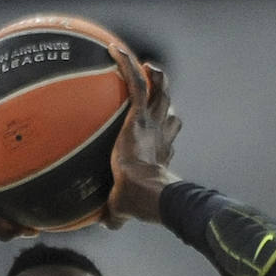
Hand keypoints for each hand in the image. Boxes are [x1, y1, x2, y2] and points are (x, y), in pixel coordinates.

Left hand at [104, 44, 181, 227]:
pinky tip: (114, 50)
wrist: (146, 191)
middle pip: (169, 110)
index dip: (167, 130)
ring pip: (161, 91)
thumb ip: (115, 213)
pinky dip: (127, 66)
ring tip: (145, 64)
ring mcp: (153, 122)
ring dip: (155, 77)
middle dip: (166, 97)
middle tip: (156, 87)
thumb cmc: (137, 203)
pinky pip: (136, 84)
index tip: (158, 128)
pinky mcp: (139, 115)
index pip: (167, 136)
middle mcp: (161, 134)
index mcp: (159, 153)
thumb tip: (105, 225)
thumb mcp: (123, 208)